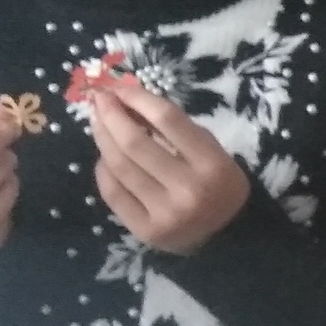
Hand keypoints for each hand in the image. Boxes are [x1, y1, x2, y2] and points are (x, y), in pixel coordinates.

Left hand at [89, 80, 250, 254]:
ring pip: (120, 166)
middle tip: (99, 99)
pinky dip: (104, 171)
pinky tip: (105, 158)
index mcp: (212, 164)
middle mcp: (188, 189)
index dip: (138, 99)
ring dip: (103, 139)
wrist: (228, 236)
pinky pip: (113, 193)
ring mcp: (165, 213)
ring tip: (98, 123)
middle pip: (136, 142)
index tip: (119, 88)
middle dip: (111, 115)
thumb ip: (175, 130)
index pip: (168, 120)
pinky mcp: (145, 230)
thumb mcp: (211, 151)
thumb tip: (128, 102)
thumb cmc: (218, 184)